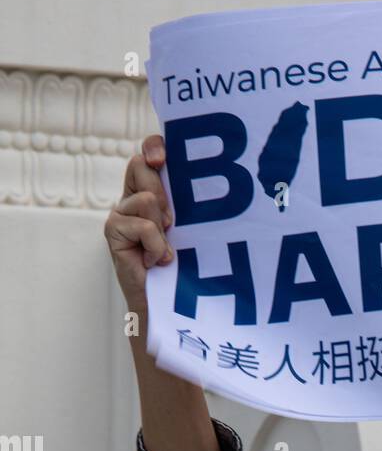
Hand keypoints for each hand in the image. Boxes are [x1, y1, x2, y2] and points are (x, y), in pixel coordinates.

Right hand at [103, 135, 171, 314]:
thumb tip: (199, 181)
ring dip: (162, 229)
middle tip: (171, 223)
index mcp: (150, 189)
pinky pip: (144, 225)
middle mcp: (131, 196)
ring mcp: (119, 212)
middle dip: (163, 193)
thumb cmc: (182, 266)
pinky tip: (156, 261)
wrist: (165, 303)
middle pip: (142, 165)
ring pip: (148, 199)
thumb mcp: (189, 228)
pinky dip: (156, 246)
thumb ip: (186, 202)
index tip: (163, 159)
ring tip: (164, 249)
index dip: (153, 147)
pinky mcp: (112, 230)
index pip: (147, 153)